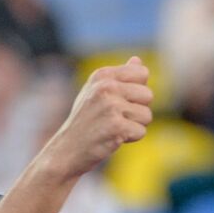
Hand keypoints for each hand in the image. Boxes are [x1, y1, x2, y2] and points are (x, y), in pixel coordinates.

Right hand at [44, 57, 152, 179]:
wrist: (66, 151)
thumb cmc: (84, 122)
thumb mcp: (95, 93)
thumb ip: (118, 77)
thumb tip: (137, 60)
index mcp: (103, 75)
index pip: (142, 73)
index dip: (136, 91)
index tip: (118, 102)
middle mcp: (106, 87)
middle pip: (147, 95)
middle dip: (137, 110)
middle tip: (114, 119)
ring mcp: (111, 106)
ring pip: (146, 115)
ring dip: (134, 126)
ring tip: (112, 129)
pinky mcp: (116, 126)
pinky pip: (141, 132)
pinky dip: (130, 139)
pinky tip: (112, 139)